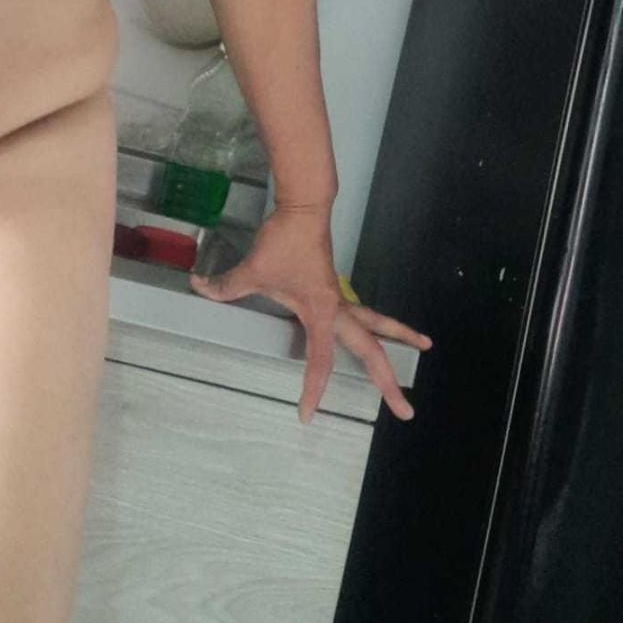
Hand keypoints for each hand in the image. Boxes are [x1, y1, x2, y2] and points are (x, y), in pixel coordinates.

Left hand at [188, 203, 431, 423]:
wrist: (305, 207)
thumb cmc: (283, 241)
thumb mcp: (253, 269)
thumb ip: (226, 285)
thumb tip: (199, 286)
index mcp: (321, 313)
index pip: (321, 361)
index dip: (314, 389)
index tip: (306, 415)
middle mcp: (337, 310)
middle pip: (371, 349)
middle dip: (387, 381)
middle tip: (406, 411)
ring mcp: (340, 298)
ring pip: (377, 325)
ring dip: (399, 337)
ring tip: (424, 347)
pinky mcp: (335, 289)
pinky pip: (363, 313)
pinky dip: (379, 323)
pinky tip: (383, 331)